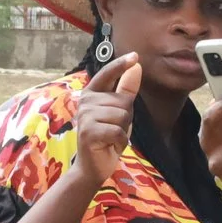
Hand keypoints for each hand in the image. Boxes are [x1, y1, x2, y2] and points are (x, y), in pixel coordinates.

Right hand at [73, 54, 141, 183]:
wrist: (92, 166)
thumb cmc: (107, 136)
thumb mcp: (119, 111)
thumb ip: (125, 89)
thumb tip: (136, 66)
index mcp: (92, 93)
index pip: (107, 74)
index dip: (120, 65)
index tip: (135, 56)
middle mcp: (86, 102)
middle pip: (123, 101)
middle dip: (126, 118)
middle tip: (113, 130)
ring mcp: (85, 116)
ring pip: (122, 116)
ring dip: (123, 131)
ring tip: (111, 138)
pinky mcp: (89, 132)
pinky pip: (118, 131)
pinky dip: (120, 142)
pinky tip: (110, 146)